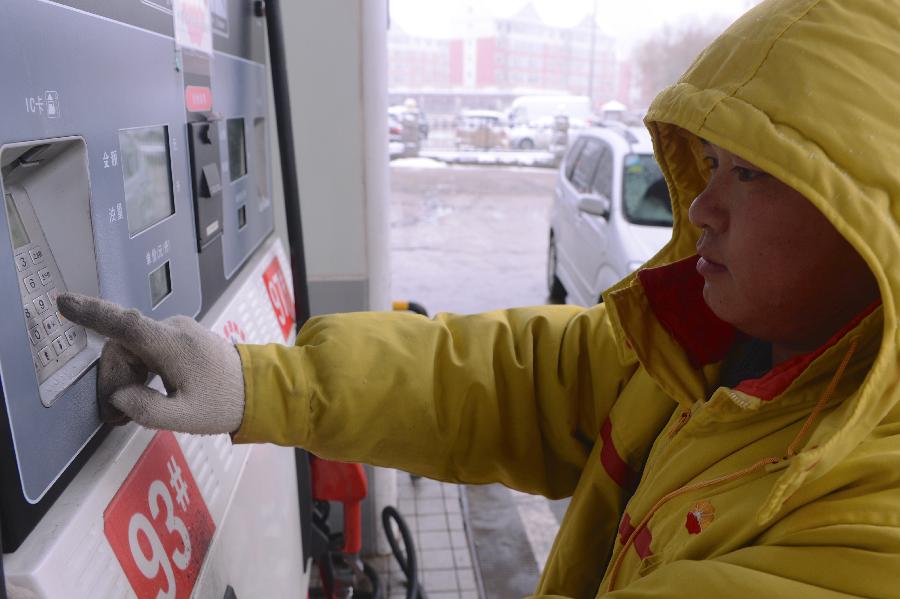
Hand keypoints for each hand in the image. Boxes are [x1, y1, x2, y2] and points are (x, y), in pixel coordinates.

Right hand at [57, 293, 244, 434]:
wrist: (259, 389)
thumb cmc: (225, 402)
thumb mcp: (184, 418)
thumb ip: (146, 409)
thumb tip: (119, 395)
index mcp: (173, 345)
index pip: (125, 324)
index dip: (92, 313)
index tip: (64, 303)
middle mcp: (174, 330)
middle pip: (123, 346)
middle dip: (114, 379)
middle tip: (117, 415)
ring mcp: (178, 331)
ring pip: (133, 349)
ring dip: (127, 377)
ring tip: (132, 409)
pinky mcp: (181, 337)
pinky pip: (147, 349)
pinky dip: (140, 371)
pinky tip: (146, 393)